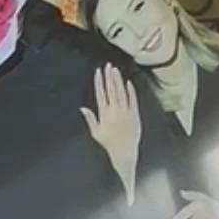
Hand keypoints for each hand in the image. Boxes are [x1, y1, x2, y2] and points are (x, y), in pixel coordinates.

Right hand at [81, 65, 140, 203]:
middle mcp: (115, 111)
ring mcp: (126, 112)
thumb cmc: (109, 144)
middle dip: (109, 77)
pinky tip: (128, 82)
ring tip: (115, 70)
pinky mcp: (135, 115)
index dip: (100, 82)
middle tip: (108, 66)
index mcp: (104, 114)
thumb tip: (83, 108)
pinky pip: (133, 100)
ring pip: (122, 92)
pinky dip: (131, 91)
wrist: (125, 153)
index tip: (98, 72)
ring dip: (118, 80)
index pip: (101, 94)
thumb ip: (90, 119)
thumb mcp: (96, 133)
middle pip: (111, 90)